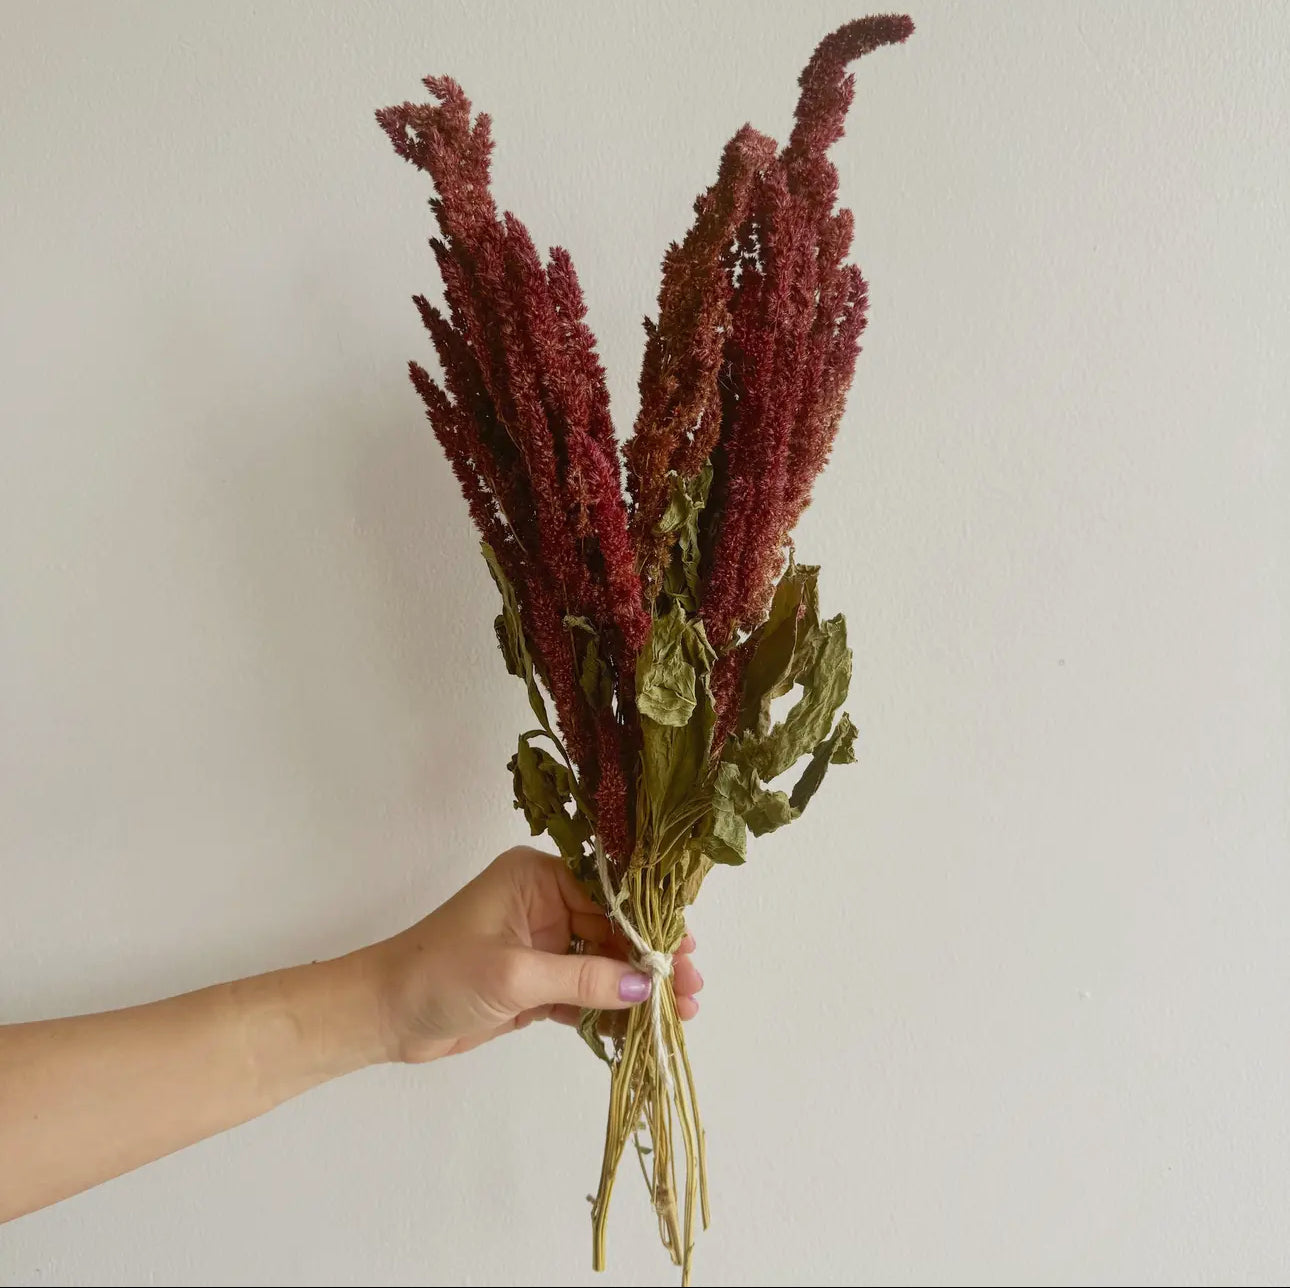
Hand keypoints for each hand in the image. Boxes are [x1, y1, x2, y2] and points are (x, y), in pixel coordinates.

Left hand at [367, 846, 701, 1062]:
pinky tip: (638, 1031)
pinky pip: (584, 992)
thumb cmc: (439, 974)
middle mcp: (544, 903)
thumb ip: (584, 978)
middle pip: (614, 930)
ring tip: (678, 1017)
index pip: (609, 894)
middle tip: (693, 991)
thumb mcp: (515, 974)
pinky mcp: (535, 983)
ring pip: (603, 964)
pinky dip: (608, 1011)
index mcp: (537, 877)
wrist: (382, 1016)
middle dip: (652, 962)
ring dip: (636, 990)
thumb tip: (647, 986)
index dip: (650, 925)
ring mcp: (541, 944)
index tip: (687, 951)